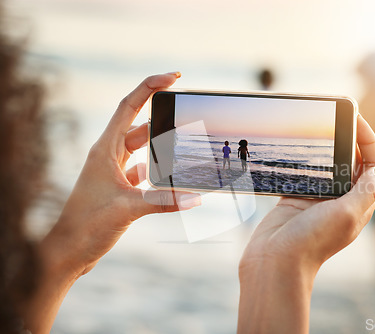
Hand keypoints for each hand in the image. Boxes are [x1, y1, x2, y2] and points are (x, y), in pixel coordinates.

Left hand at [42, 73, 200, 277]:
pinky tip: (169, 175)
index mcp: (105, 150)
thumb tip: (195, 197)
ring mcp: (114, 171)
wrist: (69, 251)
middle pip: (140, 126)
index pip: (129, 107)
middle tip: (187, 114)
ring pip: (142, 149)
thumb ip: (163, 201)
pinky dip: (157, 170)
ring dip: (161, 147)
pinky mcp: (119, 187)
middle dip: (164, 119)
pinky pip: (143, 170)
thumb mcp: (128, 209)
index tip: (173, 78)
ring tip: (184, 146)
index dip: (150, 88)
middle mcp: (109, 156)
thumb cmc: (86, 226)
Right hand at [237, 115, 374, 333]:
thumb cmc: (312, 241)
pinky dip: (306, 158)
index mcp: (359, 204)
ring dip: (327, 147)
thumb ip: (364, 191)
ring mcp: (318, 199)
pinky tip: (301, 145)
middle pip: (351, 163)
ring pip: (328, 165)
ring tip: (321, 126)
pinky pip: (305, 172)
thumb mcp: (346, 214)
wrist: (275, 260)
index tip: (358, 120)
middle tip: (339, 117)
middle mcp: (341, 201)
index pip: (372, 167)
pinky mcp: (297, 198)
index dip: (369, 142)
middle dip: (349, 139)